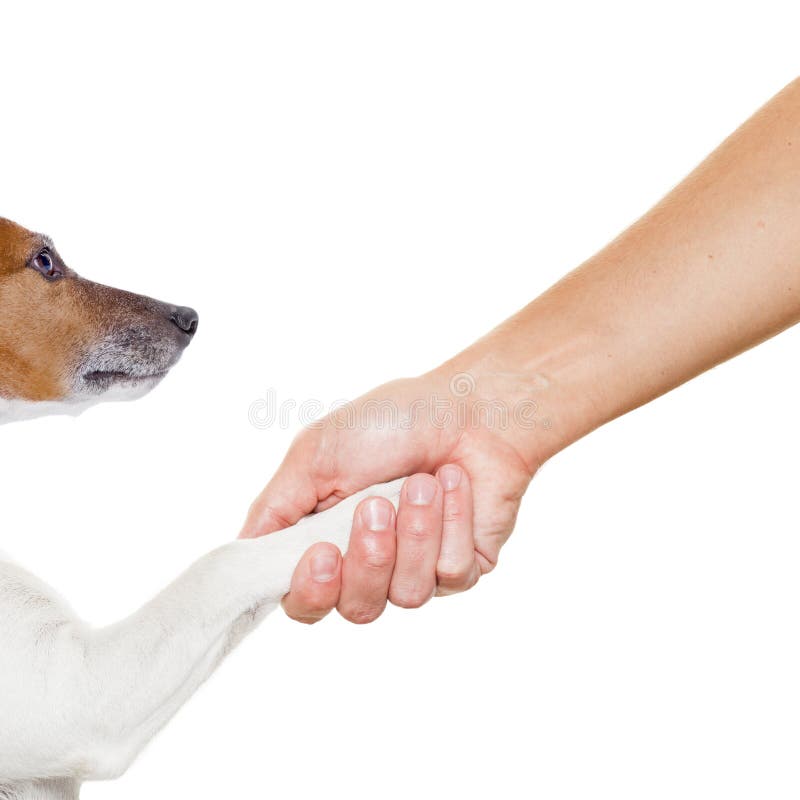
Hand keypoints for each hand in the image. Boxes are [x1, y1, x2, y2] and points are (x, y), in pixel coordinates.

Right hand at [240, 365, 543, 622]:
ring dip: (415, 532)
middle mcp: (370, 564)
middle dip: (369, 556)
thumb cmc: (390, 422)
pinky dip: (452, 522)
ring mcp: (417, 570)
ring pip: (406, 595)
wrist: (469, 407)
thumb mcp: (316, 454)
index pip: (305, 601)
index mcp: (325, 539)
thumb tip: (241, 556)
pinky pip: (451, 574)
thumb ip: (275, 508)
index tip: (324, 553)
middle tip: (378, 504)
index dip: (312, 591)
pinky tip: (453, 484)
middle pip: (356, 607)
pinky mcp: (461, 568)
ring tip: (422, 482)